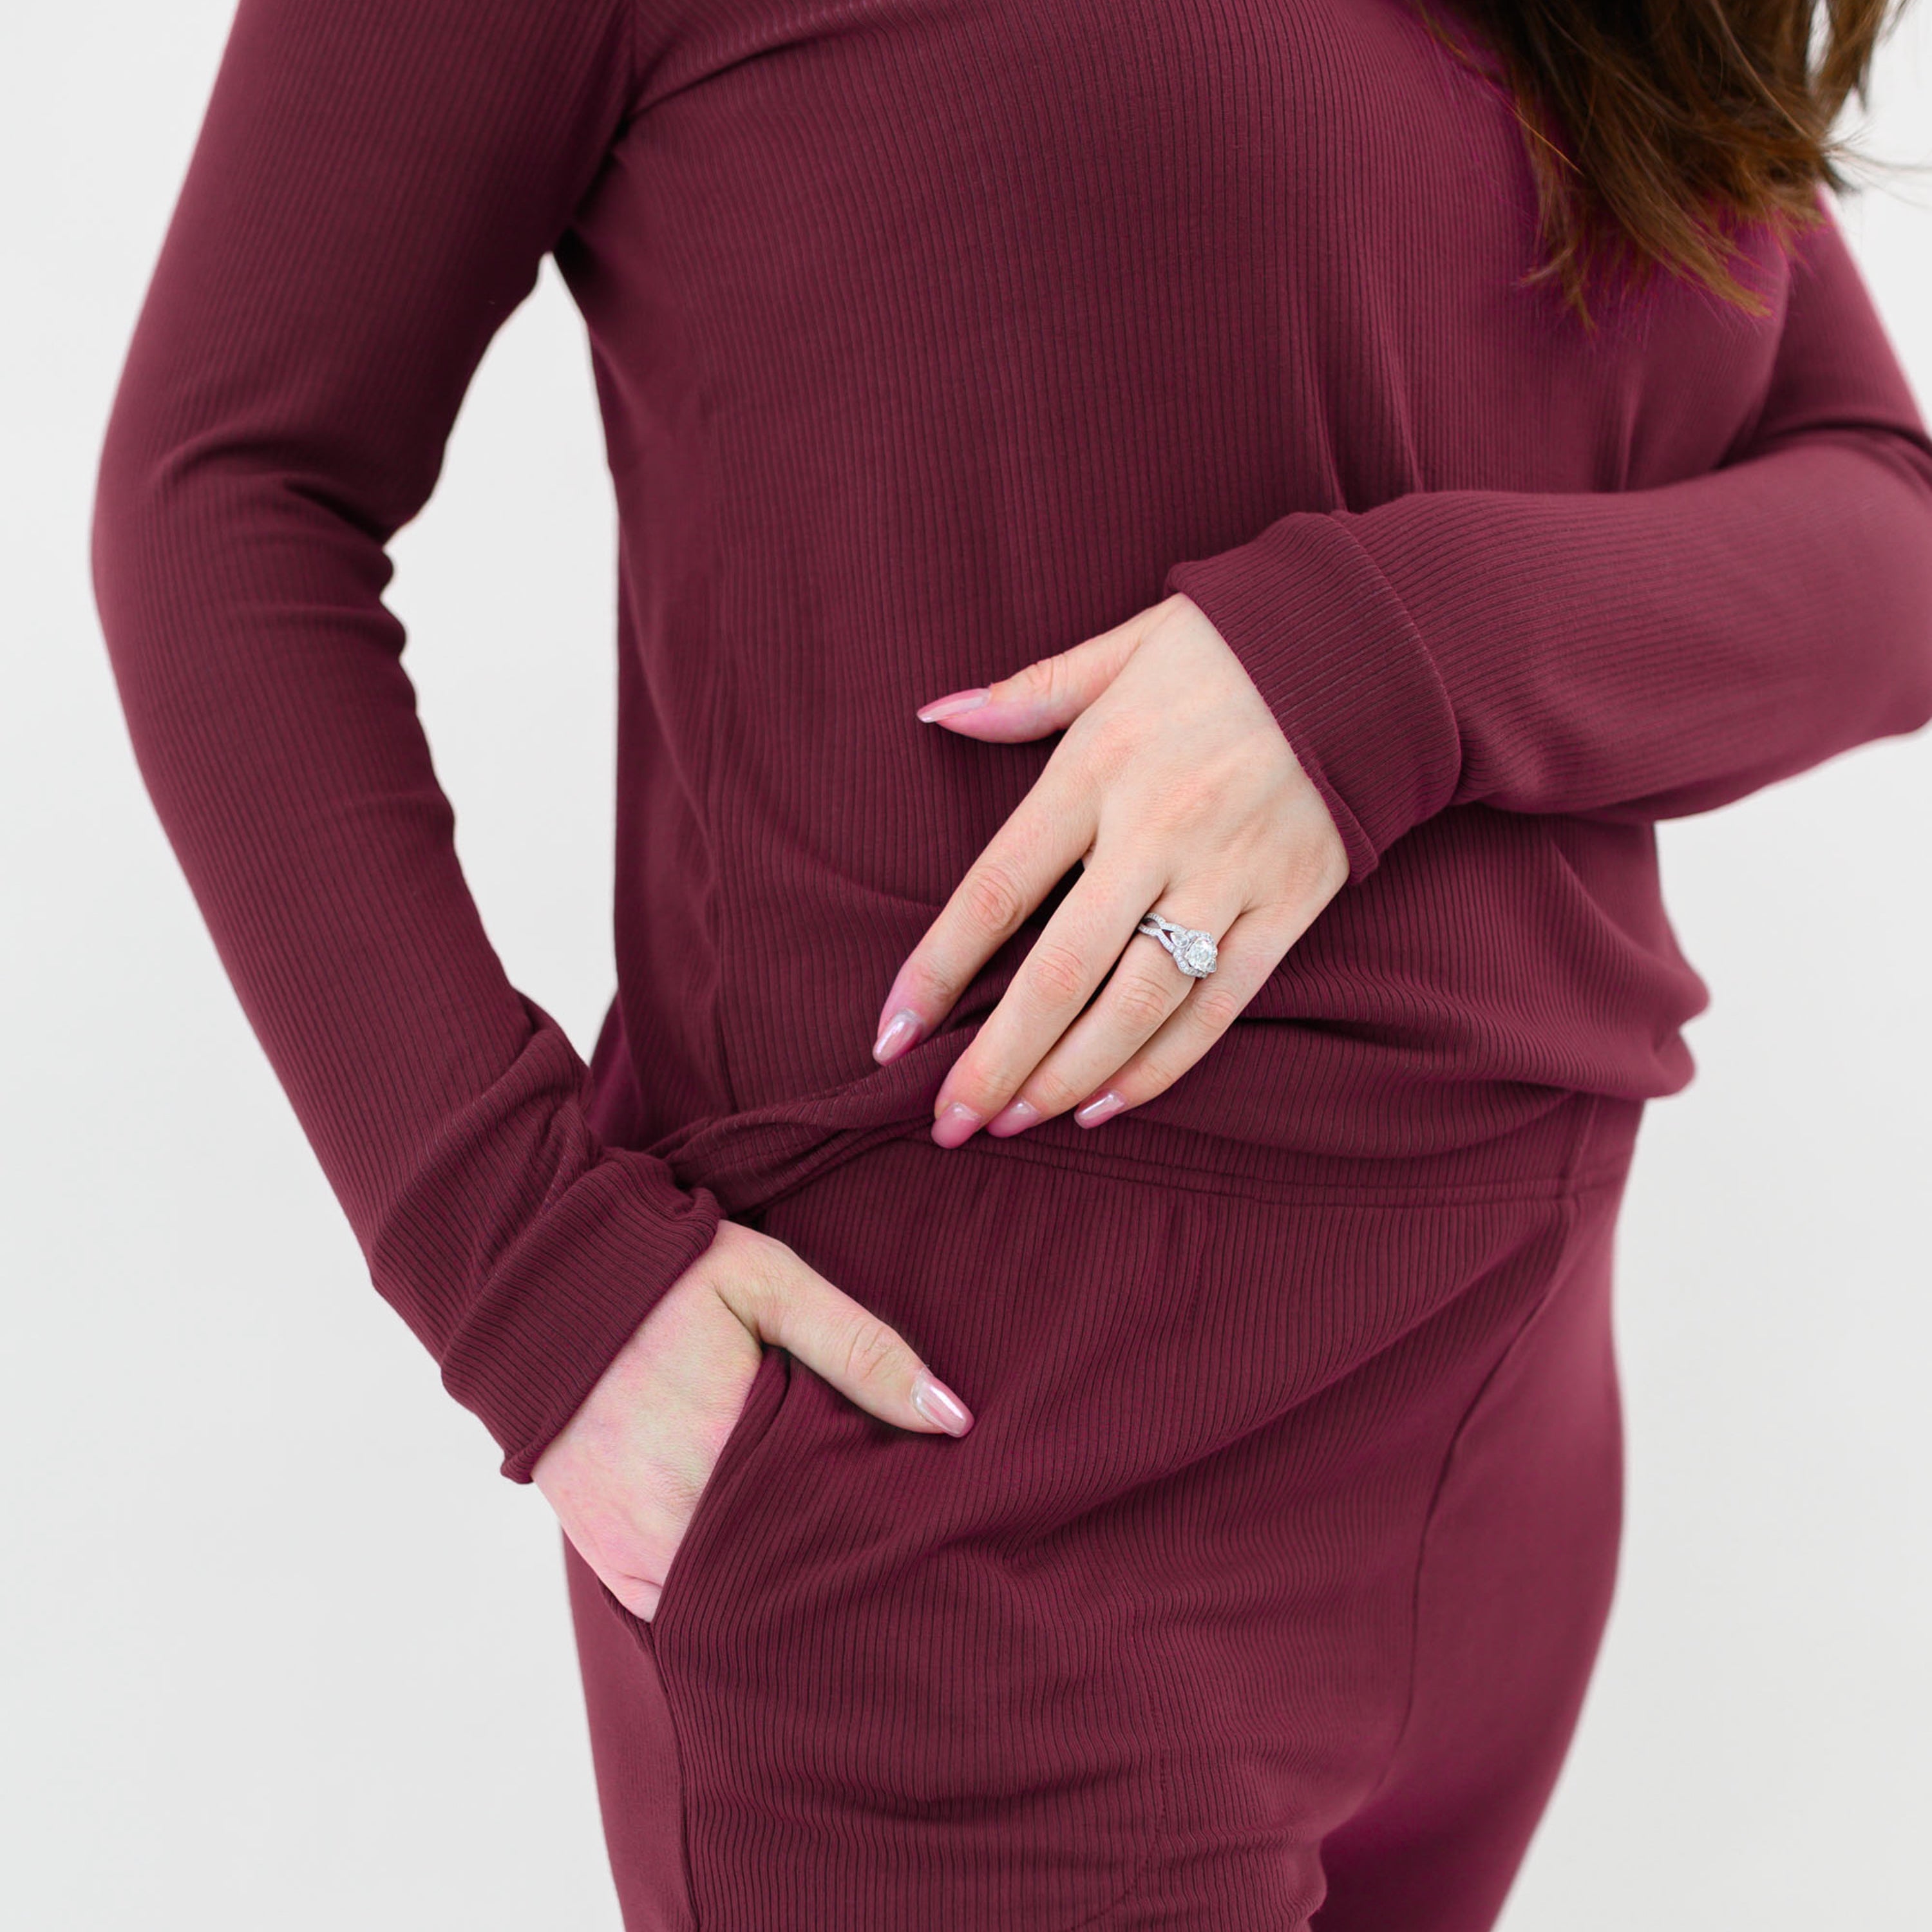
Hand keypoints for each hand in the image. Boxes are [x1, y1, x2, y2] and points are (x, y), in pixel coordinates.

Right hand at [532, 1220, 971, 1619]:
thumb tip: (956, 1421)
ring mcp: (639, 1553)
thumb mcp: (773, 1285)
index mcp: (734, 1453)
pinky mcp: (611, 1563)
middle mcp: (682, 1522)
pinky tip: (764, 1575)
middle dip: (838, 1576)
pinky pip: (683, 1612)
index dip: (882, 1540)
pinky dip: (722, 1600)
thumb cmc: (672, 1278)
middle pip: (789, 1582)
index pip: (838, 1532)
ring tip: (832, 1572)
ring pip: (738, 1609)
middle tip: (891, 1567)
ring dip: (780, 1595)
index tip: (920, 1538)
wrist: (546, 1290)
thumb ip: (863, 1349)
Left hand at [871, 592, 1348, 1144]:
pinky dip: (1161, 1065)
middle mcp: (1157, 831)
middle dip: (995, 1060)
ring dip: (1067, 1076)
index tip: (889, 1037)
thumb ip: (1026, 695)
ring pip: (1137, 1004)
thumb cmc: (1230, 648)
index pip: (996, 891)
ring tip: (1015, 1122)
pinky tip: (1105, 1106)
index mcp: (1097, 768)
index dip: (935, 971)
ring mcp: (1227, 876)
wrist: (1374, 647)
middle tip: (948, 1124)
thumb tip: (936, 714)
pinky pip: (1221, 1007)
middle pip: (1060, 973)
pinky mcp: (1290, 906)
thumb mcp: (1121, 650)